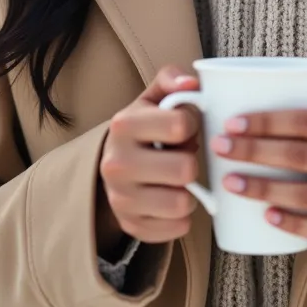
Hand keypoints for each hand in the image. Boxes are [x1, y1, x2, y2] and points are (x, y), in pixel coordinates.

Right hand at [98, 65, 201, 244]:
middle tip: (181, 156)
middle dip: (191, 161)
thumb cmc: (145, 127)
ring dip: (189, 191)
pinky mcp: (131, 225)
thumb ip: (172, 79)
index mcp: (124, 124)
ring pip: (182, 203)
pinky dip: (182, 215)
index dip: (192, 124)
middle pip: (185, 169)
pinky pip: (178, 228)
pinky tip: (171, 198)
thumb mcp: (154, 97)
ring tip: (178, 179)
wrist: (114, 165)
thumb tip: (192, 83)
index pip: (181, 124)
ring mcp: (120, 199)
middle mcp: (116, 164)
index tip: (185, 126)